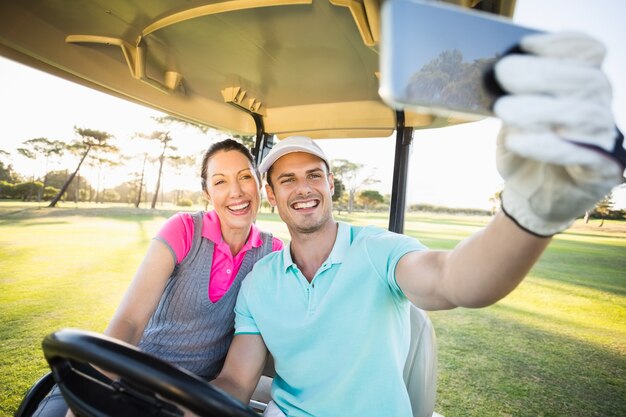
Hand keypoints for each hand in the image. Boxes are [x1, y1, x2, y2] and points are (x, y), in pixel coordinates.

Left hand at [494, 32, 624, 235]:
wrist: (528, 197)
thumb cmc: (521, 152)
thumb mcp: (509, 121)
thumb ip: (509, 99)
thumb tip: (493, 77)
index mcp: (580, 87)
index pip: (587, 53)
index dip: (561, 44)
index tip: (525, 46)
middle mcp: (597, 107)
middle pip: (587, 79)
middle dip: (544, 72)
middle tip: (503, 72)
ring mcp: (602, 138)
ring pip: (584, 114)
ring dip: (540, 108)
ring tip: (503, 109)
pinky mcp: (600, 170)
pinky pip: (580, 153)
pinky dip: (547, 145)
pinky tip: (517, 140)